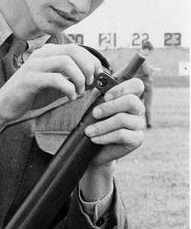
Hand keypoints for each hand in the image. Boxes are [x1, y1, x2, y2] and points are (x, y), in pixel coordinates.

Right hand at [0, 43, 101, 122]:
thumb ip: (73, 78)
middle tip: (90, 83)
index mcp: (48, 52)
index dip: (92, 60)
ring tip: (80, 91)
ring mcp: (34, 65)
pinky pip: (55, 79)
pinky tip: (70, 97)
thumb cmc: (32, 94)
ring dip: (79, 78)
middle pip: (73, 51)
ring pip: (66, 62)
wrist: (5, 105)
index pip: (76, 47)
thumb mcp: (56, 84)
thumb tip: (96, 78)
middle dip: (88, 67)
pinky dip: (69, 88)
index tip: (98, 75)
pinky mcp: (30, 79)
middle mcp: (41, 54)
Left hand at [80, 77, 144, 200]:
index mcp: (130, 95)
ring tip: (89, 131)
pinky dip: (105, 136)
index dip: (122, 88)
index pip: (137, 85)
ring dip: (102, 125)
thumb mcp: (95, 102)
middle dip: (110, 107)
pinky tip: (95, 138)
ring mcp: (139, 123)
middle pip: (131, 101)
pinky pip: (122, 135)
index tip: (106, 96)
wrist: (93, 146)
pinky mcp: (137, 139)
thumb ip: (100, 91)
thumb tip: (102, 82)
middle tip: (95, 113)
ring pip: (123, 119)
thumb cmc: (95, 120)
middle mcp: (138, 108)